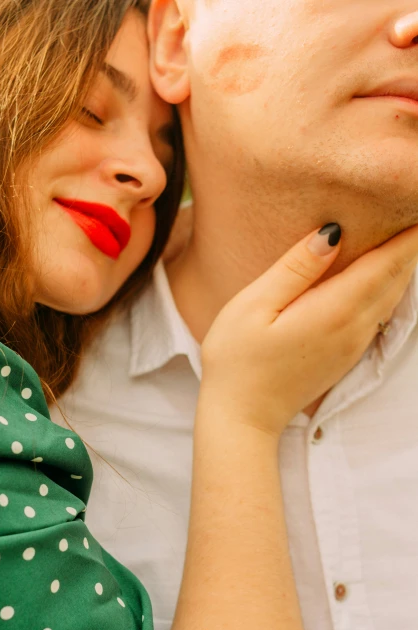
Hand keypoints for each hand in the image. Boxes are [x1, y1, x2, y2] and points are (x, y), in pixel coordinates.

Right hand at [201, 223, 417, 436]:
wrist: (242, 417)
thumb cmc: (237, 360)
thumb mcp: (254, 306)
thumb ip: (296, 269)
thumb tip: (333, 233)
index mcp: (334, 310)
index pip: (386, 262)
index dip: (408, 233)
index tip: (415, 204)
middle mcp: (354, 328)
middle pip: (397, 278)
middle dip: (410, 245)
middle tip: (412, 214)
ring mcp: (354, 345)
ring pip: (393, 296)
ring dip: (402, 265)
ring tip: (406, 235)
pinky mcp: (347, 355)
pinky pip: (381, 313)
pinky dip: (389, 287)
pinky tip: (382, 274)